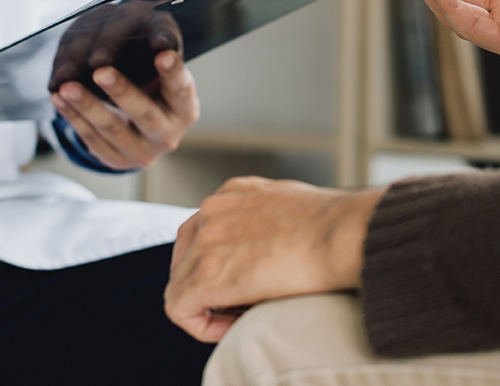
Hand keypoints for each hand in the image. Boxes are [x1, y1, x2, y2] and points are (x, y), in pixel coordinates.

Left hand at [48, 0, 198, 169]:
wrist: (146, 130)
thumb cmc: (154, 90)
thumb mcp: (162, 76)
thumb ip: (156, 56)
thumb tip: (150, 33)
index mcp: (185, 109)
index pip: (180, 88)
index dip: (172, 71)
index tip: (163, 53)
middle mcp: (167, 135)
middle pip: (144, 114)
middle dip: (122, 92)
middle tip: (101, 72)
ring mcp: (141, 152)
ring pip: (111, 128)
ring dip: (87, 105)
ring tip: (67, 87)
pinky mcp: (115, 160)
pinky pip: (90, 139)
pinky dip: (73, 117)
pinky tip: (60, 99)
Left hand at [164, 177, 384, 342]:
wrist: (344, 234)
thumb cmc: (335, 224)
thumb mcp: (290, 203)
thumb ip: (267, 217)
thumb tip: (274, 241)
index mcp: (231, 193)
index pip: (201, 232)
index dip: (215, 264)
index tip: (242, 286)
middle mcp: (212, 210)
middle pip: (185, 257)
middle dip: (205, 285)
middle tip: (238, 307)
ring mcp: (207, 239)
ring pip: (179, 283)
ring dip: (204, 305)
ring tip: (238, 320)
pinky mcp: (209, 273)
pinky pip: (179, 307)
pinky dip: (198, 325)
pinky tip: (228, 331)